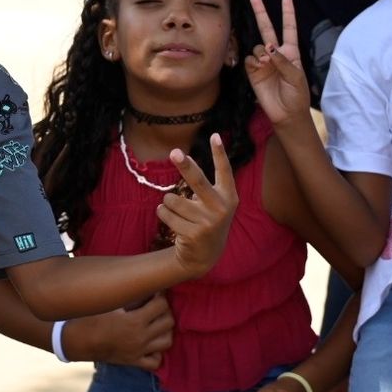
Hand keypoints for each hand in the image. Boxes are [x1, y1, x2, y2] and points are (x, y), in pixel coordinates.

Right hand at [62, 293, 173, 369]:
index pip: (162, 305)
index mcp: (134, 321)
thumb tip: (145, 285)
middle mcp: (140, 338)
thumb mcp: (109, 303)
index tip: (153, 291)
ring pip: (167, 341)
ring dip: (165, 330)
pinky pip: (155, 361)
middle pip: (168, 322)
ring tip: (155, 321)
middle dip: (165, 310)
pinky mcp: (133, 361)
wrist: (76, 341)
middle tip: (155, 304)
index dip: (160, 295)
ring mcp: (138, 352)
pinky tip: (150, 342)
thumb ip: (130, 296)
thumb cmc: (89, 317)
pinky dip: (157, 352)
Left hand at [160, 134, 237, 277]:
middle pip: (198, 181)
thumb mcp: (215, 202)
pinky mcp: (193, 234)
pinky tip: (171, 219)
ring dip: (168, 201)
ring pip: (173, 199)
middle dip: (185, 166)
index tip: (214, 135)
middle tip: (174, 152)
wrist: (205, 255)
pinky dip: (163, 212)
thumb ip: (205, 183)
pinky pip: (166, 214)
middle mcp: (221, 208)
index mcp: (229, 196)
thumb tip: (183, 158)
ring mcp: (208, 223)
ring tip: (176, 209)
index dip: (219, 153)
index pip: (224, 171)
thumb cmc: (207, 219)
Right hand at [245, 0, 311, 131]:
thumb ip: (283, 60)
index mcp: (291, 52)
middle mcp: (276, 54)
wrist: (286, 114)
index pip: (289, 29)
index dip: (288, 14)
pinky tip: (259, 68)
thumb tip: (269, 47)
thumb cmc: (297, 95)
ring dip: (261, 52)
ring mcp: (263, 62)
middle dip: (261, 13)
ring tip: (267, 64)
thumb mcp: (296, 77)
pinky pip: (249, 60)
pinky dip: (253, 62)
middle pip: (267, 29)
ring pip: (257, 47)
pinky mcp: (253, 72)